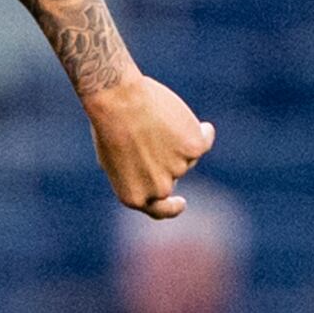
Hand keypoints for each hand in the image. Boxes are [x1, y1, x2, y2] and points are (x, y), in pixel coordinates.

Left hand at [87, 71, 214, 219]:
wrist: (117, 101)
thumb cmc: (108, 124)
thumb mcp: (110, 158)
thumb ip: (134, 174)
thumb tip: (153, 172)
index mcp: (134, 196)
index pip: (160, 211)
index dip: (172, 208)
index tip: (181, 202)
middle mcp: (157, 189)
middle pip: (174, 175)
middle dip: (166, 158)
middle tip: (154, 135)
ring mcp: (178, 170)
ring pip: (187, 155)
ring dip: (176, 139)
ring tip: (156, 119)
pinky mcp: (194, 148)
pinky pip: (204, 138)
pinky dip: (203, 132)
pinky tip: (199, 124)